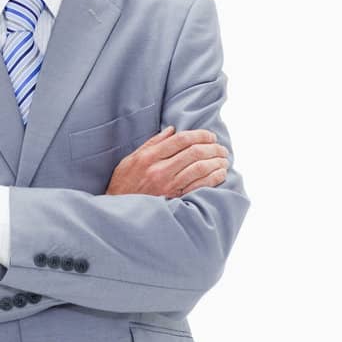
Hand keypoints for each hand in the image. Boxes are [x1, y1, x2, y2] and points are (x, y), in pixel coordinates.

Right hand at [107, 127, 228, 198]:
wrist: (118, 212)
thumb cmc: (123, 185)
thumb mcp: (131, 160)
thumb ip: (152, 144)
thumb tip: (172, 130)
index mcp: (149, 157)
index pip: (181, 139)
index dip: (200, 135)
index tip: (210, 136)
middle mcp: (159, 170)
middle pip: (194, 152)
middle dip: (212, 147)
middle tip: (221, 147)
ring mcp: (168, 186)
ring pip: (199, 168)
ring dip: (216, 161)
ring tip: (224, 159)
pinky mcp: (174, 199)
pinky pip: (199, 186)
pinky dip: (213, 178)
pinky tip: (220, 174)